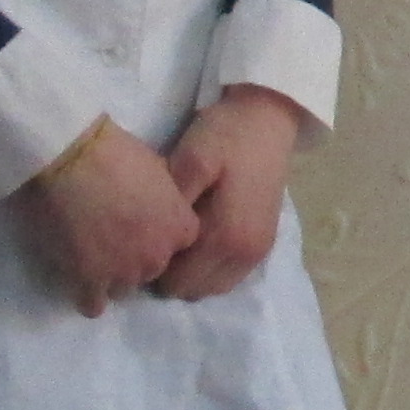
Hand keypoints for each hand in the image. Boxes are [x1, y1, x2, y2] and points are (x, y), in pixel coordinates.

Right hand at [17, 119, 201, 314]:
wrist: (69, 159)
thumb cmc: (115, 154)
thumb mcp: (160, 170)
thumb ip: (168, 199)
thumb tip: (164, 205)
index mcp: (181, 228)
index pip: (180, 248)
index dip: (160, 237)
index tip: (143, 227)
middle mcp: (158, 256)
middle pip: (152, 269)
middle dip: (135, 257)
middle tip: (112, 236)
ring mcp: (124, 272)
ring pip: (123, 289)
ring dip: (109, 275)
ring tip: (90, 252)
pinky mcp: (88, 281)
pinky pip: (93, 305)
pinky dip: (86, 295)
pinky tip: (78, 279)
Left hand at [154, 86, 307, 302]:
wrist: (269, 118)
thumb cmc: (226, 137)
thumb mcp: (190, 160)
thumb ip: (172, 204)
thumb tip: (151, 241)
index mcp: (226, 238)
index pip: (176, 282)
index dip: (152, 268)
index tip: (140, 244)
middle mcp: (246, 254)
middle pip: (193, 291)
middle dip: (171, 275)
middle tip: (155, 242)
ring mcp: (258, 251)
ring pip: (213, 288)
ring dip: (192, 274)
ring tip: (176, 243)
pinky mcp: (264, 243)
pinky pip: (229, 276)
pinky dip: (210, 269)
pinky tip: (198, 242)